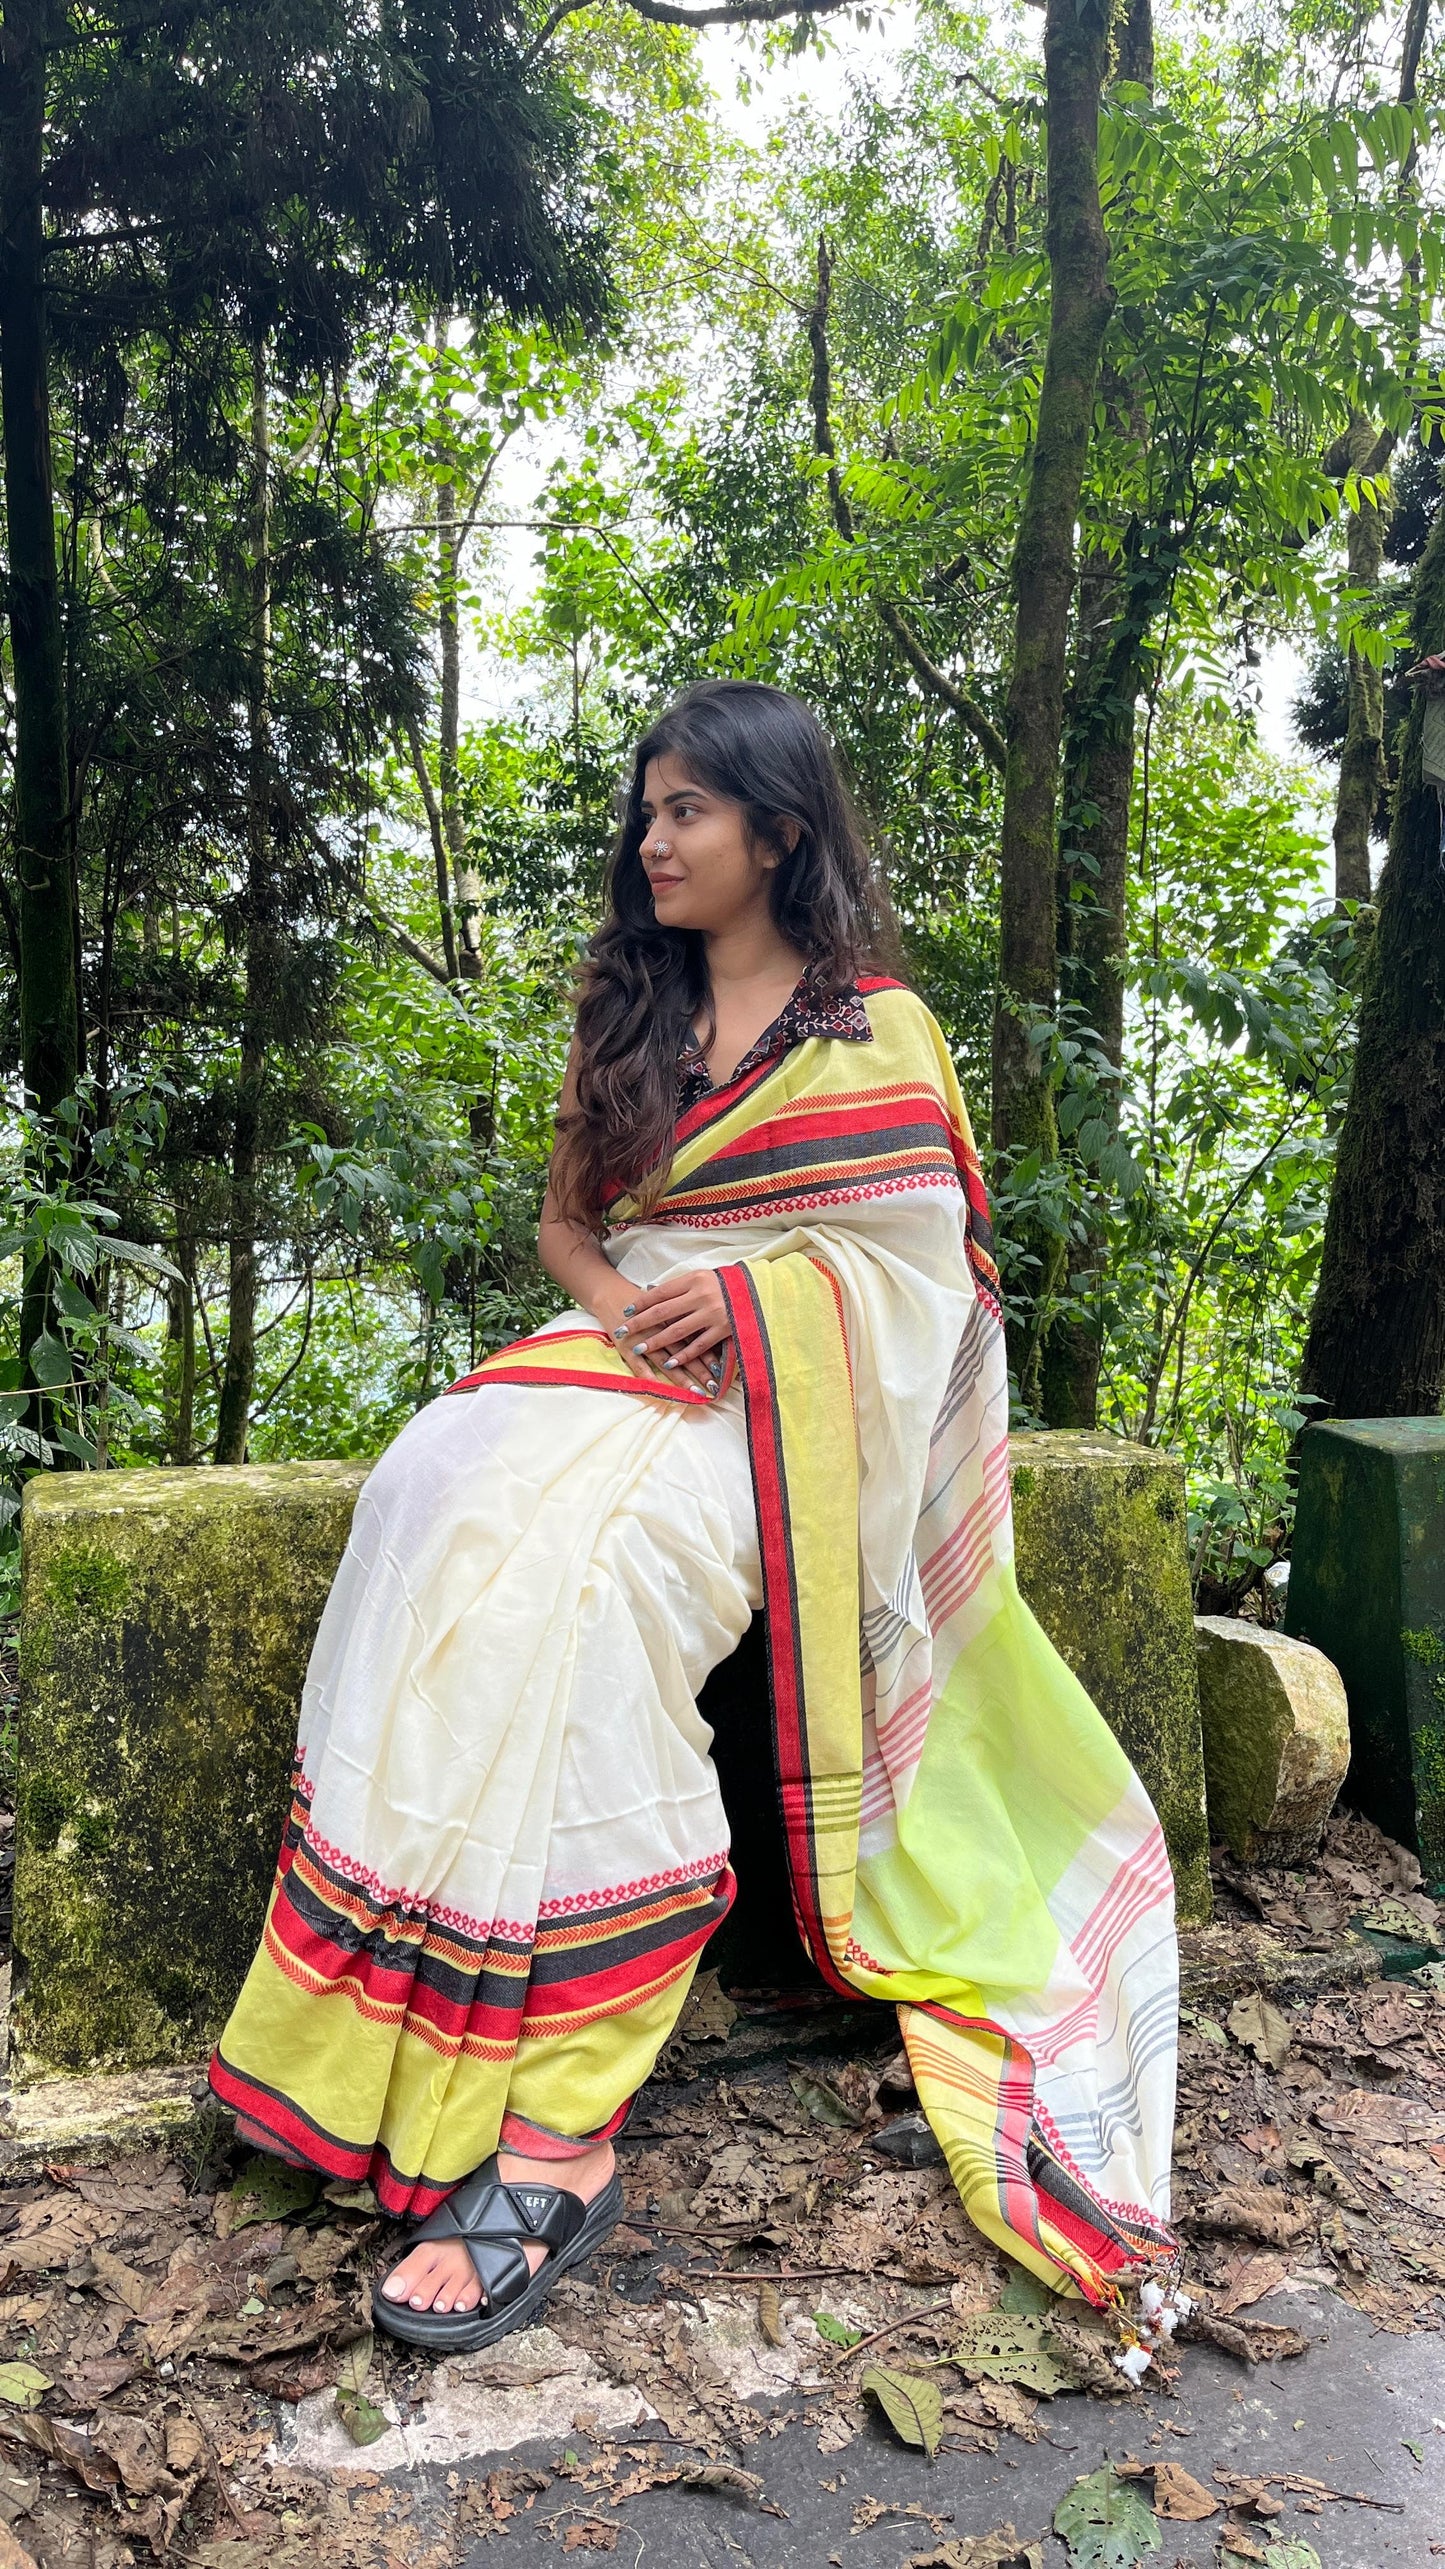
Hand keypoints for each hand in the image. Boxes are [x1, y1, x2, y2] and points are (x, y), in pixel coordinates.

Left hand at [608, 1269, 732, 1397]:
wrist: (759, 1291)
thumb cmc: (726, 1284)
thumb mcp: (703, 1277)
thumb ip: (680, 1287)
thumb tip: (651, 1293)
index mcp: (695, 1279)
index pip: (661, 1292)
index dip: (642, 1302)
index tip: (627, 1311)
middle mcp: (701, 1296)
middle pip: (663, 1311)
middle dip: (640, 1323)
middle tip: (622, 1331)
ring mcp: (713, 1314)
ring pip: (677, 1330)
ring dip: (656, 1341)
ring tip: (639, 1349)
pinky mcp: (724, 1330)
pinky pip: (699, 1346)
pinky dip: (683, 1356)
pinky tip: (668, 1363)